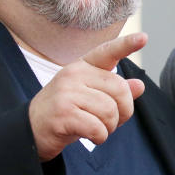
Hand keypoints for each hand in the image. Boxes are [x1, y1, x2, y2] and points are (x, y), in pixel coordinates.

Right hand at [28, 33, 147, 159]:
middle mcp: (74, 74)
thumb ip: (114, 91)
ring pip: (110, 111)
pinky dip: (100, 137)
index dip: (126, 45)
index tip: (144, 38)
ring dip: (110, 127)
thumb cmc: (65, 112)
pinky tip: (91, 136)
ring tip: (98, 129)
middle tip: (111, 121)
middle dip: (123, 111)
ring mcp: (66, 93)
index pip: (107, 52)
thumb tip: (140, 85)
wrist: (30, 130)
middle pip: (119, 89)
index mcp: (82, 66)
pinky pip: (98, 127)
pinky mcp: (63, 113)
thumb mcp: (90, 98)